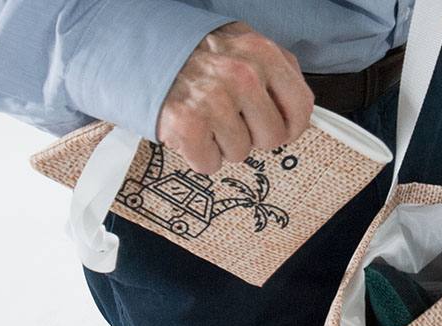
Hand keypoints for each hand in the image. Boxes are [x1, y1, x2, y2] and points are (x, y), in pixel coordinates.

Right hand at [156, 22, 314, 173]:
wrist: (140, 53)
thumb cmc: (195, 56)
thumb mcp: (242, 45)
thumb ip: (275, 71)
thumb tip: (298, 110)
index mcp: (262, 53)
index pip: (301, 106)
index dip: (291, 126)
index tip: (279, 129)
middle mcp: (242, 75)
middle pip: (272, 138)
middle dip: (252, 135)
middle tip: (230, 119)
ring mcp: (214, 100)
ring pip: (240, 153)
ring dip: (222, 143)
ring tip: (205, 119)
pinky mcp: (188, 125)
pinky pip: (210, 163)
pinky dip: (199, 154)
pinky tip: (191, 131)